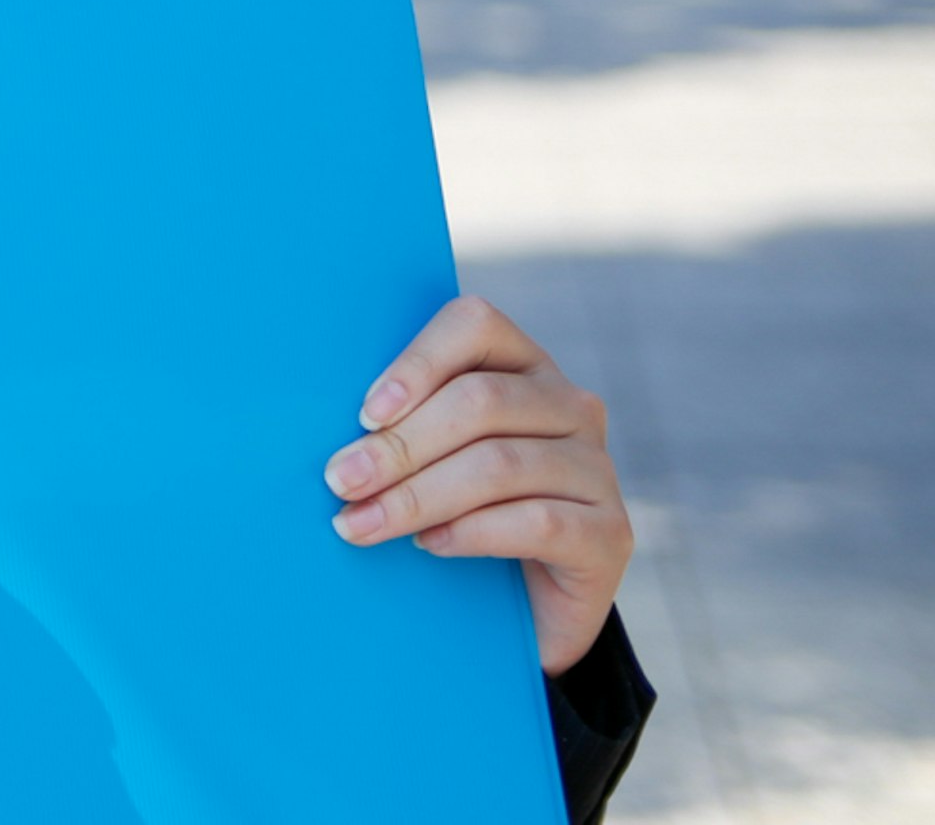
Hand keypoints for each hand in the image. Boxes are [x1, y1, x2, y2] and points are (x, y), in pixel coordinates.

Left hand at [325, 294, 631, 673]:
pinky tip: (430, 545)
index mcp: (523, 364)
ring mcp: (598, 468)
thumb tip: (321, 419)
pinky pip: (536, 521)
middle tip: (340, 482)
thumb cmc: (456, 510)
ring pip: (499, 465)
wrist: (525, 608)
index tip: (363, 413)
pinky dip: (470, 532)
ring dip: (417, 496)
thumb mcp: (428, 455)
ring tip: (361, 524)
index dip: (417, 361)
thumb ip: (398, 421)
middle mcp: (571, 405)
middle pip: (479, 403)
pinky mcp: (612, 532)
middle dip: (398, 445)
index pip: (476, 325)